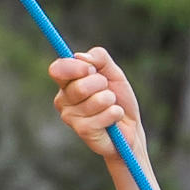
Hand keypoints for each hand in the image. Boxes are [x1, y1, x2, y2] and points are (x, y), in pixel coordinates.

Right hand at [50, 47, 149, 167]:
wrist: (131, 127)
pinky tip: (114, 119)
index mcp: (66, 83)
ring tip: (112, 106)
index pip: (58, 69)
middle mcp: (63, 100)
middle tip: (107, 92)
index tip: (91, 69)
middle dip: (101, 85)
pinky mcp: (83, 132)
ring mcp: (71, 118)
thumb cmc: (119, 99)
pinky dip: (115, 114)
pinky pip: (104, 116)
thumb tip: (80, 57)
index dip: (75, 67)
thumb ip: (98, 58)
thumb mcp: (113, 72)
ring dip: (110, 100)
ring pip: (95, 101)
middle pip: (80, 86)